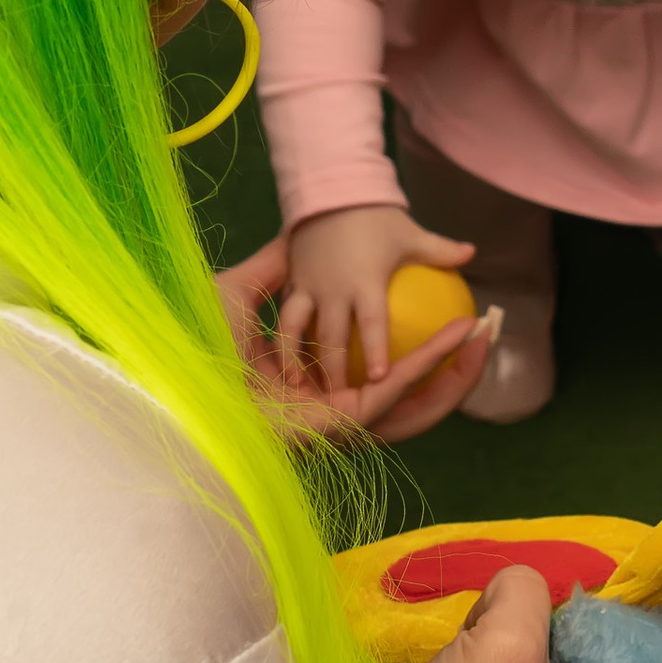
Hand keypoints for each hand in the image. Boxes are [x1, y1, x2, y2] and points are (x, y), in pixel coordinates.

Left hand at [217, 236, 488, 438]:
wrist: (178, 371)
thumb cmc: (194, 340)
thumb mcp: (242, 292)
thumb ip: (279, 268)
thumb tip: (296, 235)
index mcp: (309, 386)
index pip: (374, 374)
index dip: (413, 351)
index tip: (443, 316)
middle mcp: (328, 409)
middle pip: (407, 395)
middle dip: (452, 370)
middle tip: (483, 331)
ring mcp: (338, 424)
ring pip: (414, 402)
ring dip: (455, 371)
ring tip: (483, 336)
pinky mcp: (342, 427)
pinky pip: (397, 394)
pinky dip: (431, 365)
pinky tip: (456, 338)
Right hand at [274, 202, 482, 401]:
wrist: (328, 188)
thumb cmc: (374, 215)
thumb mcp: (408, 233)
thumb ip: (439, 250)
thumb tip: (471, 253)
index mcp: (365, 282)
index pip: (371, 323)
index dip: (376, 351)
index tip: (382, 378)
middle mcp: (333, 289)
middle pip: (331, 337)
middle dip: (333, 371)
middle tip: (338, 398)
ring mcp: (307, 286)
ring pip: (297, 328)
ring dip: (296, 357)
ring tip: (297, 384)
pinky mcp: (291, 280)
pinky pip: (283, 313)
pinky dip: (282, 335)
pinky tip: (281, 357)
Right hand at [406, 564, 624, 662]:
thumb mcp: (505, 642)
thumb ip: (527, 591)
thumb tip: (520, 588)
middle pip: (612, 633)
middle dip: (580, 603)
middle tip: (551, 589)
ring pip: (562, 640)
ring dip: (526, 620)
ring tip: (485, 626)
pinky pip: (526, 657)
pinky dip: (501, 640)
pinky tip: (472, 641)